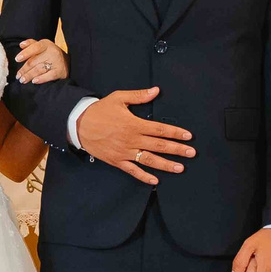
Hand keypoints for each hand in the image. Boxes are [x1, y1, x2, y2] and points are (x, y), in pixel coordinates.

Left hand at [15, 38, 67, 84]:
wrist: (67, 61)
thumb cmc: (50, 54)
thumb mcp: (42, 46)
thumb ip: (31, 44)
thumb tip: (21, 45)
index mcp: (46, 44)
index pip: (35, 47)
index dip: (25, 53)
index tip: (17, 59)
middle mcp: (52, 52)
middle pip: (34, 61)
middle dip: (24, 69)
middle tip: (18, 76)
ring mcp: (57, 62)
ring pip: (39, 69)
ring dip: (29, 75)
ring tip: (22, 80)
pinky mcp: (60, 72)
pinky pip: (49, 76)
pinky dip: (41, 79)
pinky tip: (34, 81)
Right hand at [77, 88, 193, 184]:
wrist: (78, 124)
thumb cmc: (100, 110)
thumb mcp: (119, 98)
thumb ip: (139, 95)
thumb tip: (156, 91)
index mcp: (134, 124)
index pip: (160, 129)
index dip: (176, 133)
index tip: (188, 136)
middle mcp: (132, 139)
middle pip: (159, 145)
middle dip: (177, 150)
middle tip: (192, 153)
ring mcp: (124, 152)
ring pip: (149, 160)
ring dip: (166, 165)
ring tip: (180, 168)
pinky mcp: (116, 161)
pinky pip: (133, 171)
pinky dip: (144, 177)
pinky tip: (155, 181)